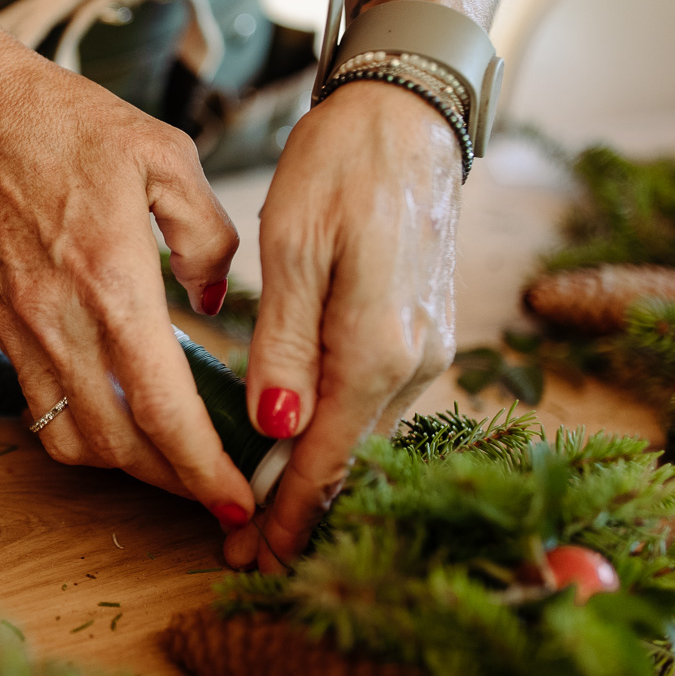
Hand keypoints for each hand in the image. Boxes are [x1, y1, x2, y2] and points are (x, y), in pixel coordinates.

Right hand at [0, 49, 256, 524]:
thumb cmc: (74, 125)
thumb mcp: (169, 156)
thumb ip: (208, 235)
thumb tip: (211, 298)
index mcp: (113, 281)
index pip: (164, 407)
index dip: (204, 468)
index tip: (238, 500)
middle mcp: (61, 319)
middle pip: (122, 443)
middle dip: (175, 482)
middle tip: (220, 491)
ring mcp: (22, 329)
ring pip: (74, 440)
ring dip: (128, 466)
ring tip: (172, 463)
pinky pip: (40, 409)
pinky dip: (84, 433)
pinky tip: (119, 420)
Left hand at [225, 80, 460, 571]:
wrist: (408, 117)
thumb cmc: (341, 167)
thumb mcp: (295, 246)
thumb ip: (285, 342)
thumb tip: (275, 425)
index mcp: (380, 346)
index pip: (328, 455)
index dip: (287, 513)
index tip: (250, 558)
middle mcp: (417, 360)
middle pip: (350, 457)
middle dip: (298, 508)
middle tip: (245, 556)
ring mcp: (429, 348)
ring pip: (365, 432)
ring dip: (317, 474)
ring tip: (265, 513)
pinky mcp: (425, 330)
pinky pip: (376, 401)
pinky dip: (338, 433)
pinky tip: (302, 446)